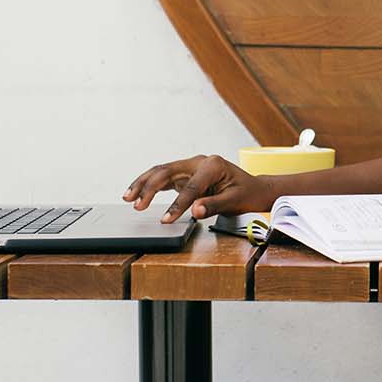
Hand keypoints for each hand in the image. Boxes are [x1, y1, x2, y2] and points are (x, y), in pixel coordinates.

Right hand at [123, 154, 276, 223]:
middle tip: (136, 205)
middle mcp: (198, 162)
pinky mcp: (185, 174)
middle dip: (149, 188)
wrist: (253, 189)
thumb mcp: (234, 201)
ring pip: (160, 172)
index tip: (166, 220)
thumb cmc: (246, 194)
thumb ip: (214, 205)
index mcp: (212, 165)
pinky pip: (163, 177)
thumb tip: (195, 210)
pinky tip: (137, 194)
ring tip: (128, 197)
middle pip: (167, 171)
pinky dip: (149, 185)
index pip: (190, 186)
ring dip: (143, 184)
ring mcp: (190, 167)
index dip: (177, 205)